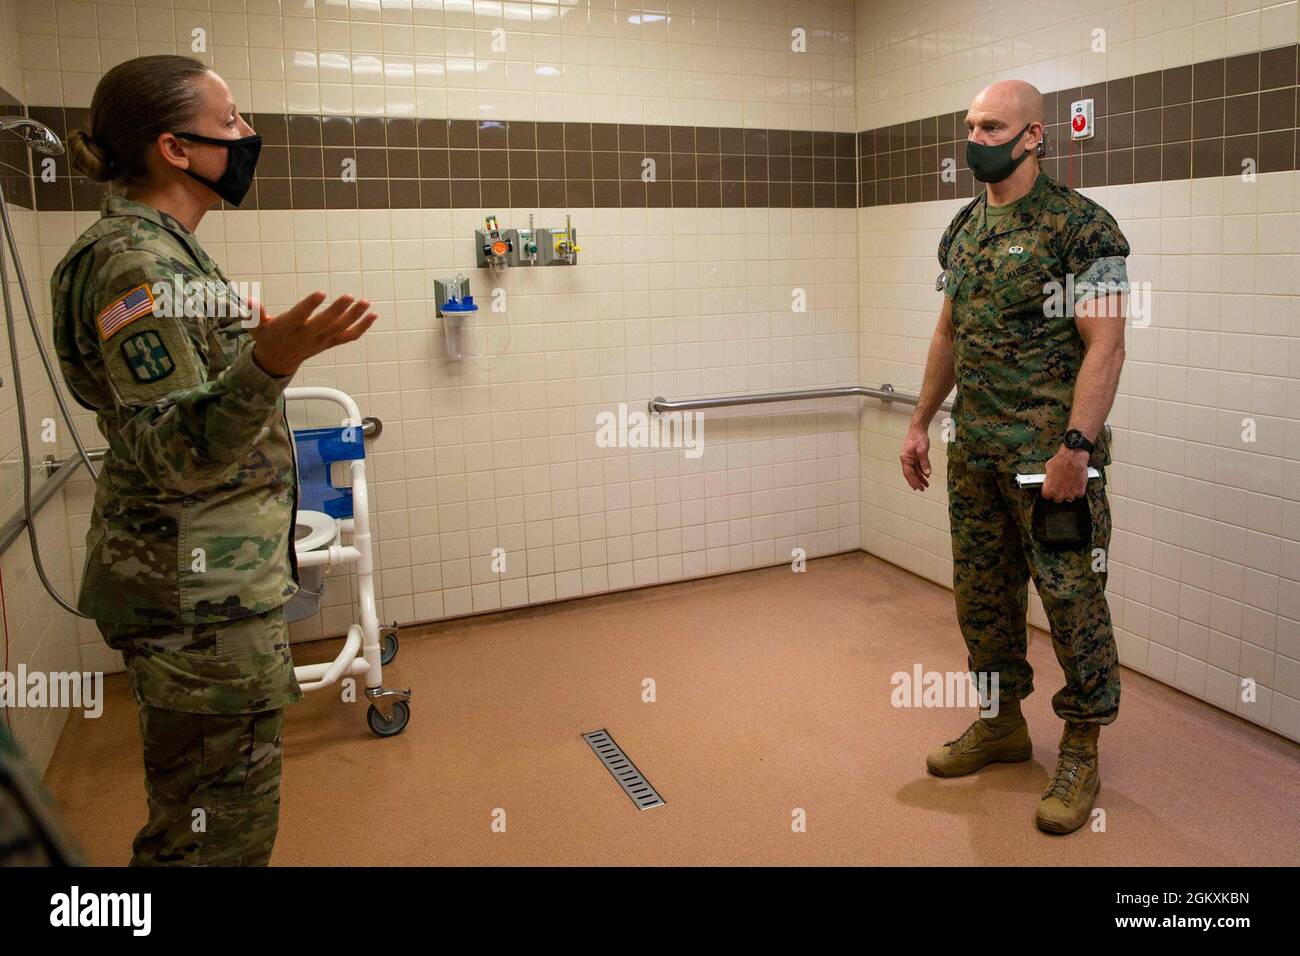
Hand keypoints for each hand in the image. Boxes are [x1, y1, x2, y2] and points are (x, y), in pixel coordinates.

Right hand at [246, 292, 377, 377]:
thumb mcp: (254, 327)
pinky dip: (362, 327)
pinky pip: (348, 336)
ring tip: (365, 302)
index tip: (320, 293)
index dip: (310, 306)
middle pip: (325, 323)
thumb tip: (250, 301)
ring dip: (354, 316)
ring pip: (340, 329)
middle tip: (349, 296)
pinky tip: (372, 314)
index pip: (300, 316)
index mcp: (288, 328)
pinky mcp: (330, 343)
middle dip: (338, 310)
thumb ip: (253, 315)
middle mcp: (307, 335)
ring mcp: (321, 340)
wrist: (277, 362)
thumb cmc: (267, 338)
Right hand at [900, 425, 931, 490]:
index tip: (918, 488)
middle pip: (910, 474)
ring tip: (926, 485)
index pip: (909, 473)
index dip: (913, 481)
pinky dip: (922, 472)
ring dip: (920, 478)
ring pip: (914, 471)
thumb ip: (925, 463)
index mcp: (905, 458)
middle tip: (922, 489)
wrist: (918, 429)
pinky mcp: (914, 456)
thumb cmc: (918, 438)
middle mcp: (906, 459)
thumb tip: (927, 473)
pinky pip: (917, 466)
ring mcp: (910, 458)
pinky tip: (926, 476)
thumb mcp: (922, 450)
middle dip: (916, 482)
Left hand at [1041, 446, 1088, 501]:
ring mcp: (1070, 494)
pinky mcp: (1080, 491)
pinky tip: (1076, 483)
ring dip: (1069, 493)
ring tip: (1069, 484)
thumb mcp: (1048, 469)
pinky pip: (1078, 494)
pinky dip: (1078, 490)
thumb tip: (1049, 481)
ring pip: (1069, 498)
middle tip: (1061, 486)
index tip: (1051, 488)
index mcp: (1048, 490)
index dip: (1049, 491)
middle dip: (1059, 493)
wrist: (1073, 457)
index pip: (1046, 496)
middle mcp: (1058, 494)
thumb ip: (1048, 479)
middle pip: (1057, 499)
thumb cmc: (1060, 461)